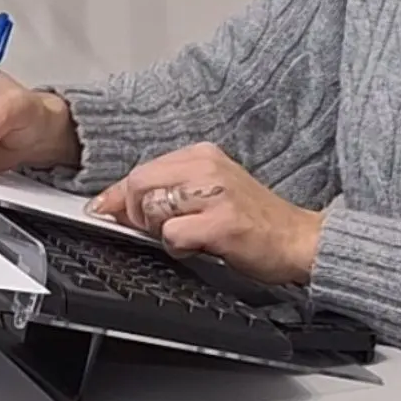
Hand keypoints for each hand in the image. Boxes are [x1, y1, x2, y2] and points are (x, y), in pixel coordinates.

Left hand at [87, 144, 322, 285]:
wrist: (299, 239)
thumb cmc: (254, 220)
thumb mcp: (211, 192)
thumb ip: (170, 192)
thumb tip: (119, 206)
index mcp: (202, 154)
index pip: (142, 169)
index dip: (117, 194)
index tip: (102, 209)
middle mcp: (207, 166)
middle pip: (139, 184)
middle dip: (136, 214)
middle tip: (156, 230)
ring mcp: (215, 192)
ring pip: (153, 208)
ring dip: (161, 231)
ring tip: (188, 236)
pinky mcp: (222, 222)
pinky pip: (173, 235)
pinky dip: (178, 246)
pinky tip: (199, 246)